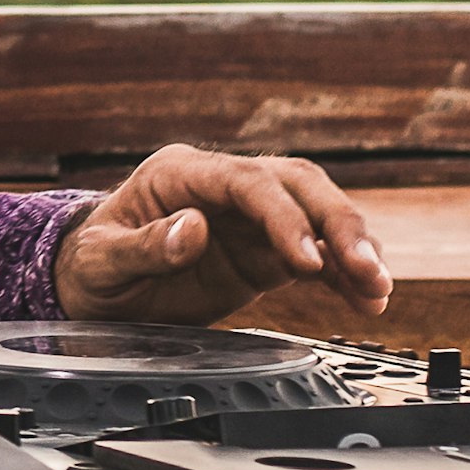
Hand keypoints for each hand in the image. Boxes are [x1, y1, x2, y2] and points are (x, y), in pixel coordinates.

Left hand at [55, 146, 391, 324]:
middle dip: (338, 224)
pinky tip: (368, 297)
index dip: (282, 217)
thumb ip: (144, 246)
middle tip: (366, 270)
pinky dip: (343, 273)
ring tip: (378, 288)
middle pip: (297, 185)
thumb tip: (192, 229)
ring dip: (352, 247)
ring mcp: (248, 218)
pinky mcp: (263, 252)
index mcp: (182, 173)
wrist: (94, 287)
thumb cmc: (91, 265)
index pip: (247, 182)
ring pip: (316, 214)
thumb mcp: (101, 261)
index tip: (304, 260)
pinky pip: (315, 253)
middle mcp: (224, 187)